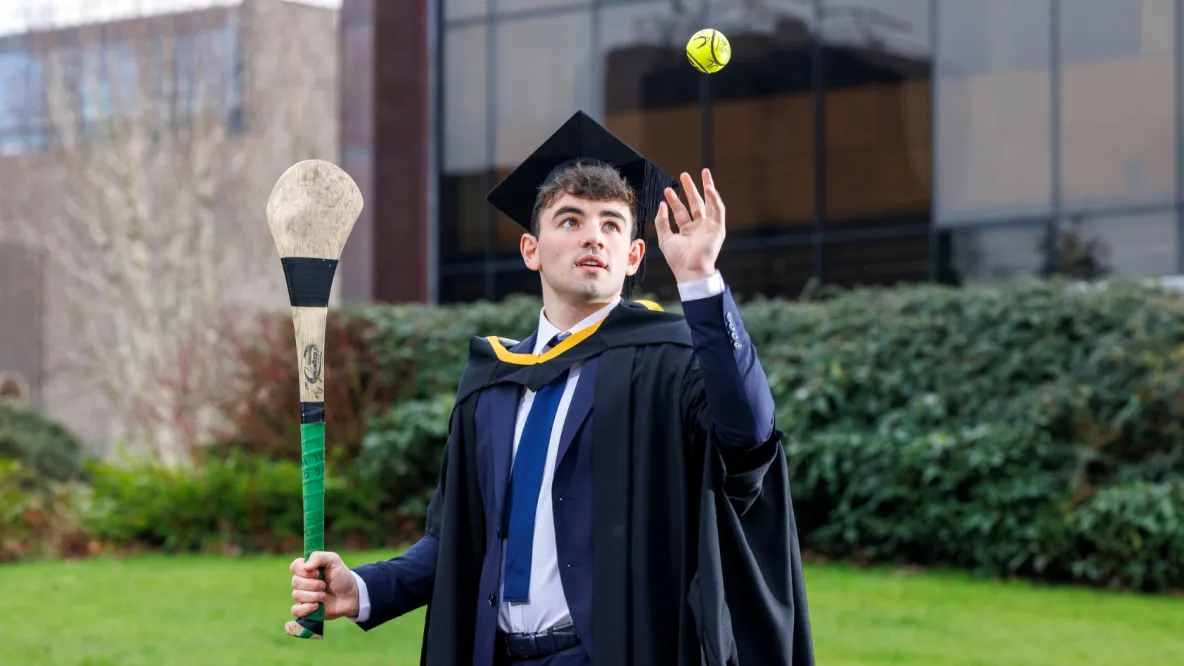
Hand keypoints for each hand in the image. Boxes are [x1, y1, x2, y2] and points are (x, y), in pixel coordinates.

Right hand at [290, 550, 359, 620]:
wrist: (350, 595)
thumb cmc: (341, 576)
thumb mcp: (334, 560)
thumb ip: (319, 557)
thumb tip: (306, 566)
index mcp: (307, 568)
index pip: (294, 566)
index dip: (303, 571)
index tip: (317, 573)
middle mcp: (302, 581)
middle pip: (295, 582)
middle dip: (312, 585)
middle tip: (324, 585)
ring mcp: (302, 596)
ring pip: (296, 595)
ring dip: (313, 596)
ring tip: (324, 596)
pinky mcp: (305, 609)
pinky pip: (296, 610)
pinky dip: (305, 608)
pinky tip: (316, 606)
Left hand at [655, 168, 725, 283]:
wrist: (690, 270)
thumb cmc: (677, 259)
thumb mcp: (665, 239)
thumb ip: (661, 222)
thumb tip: (661, 205)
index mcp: (687, 230)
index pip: (680, 211)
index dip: (674, 200)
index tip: (667, 190)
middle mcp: (699, 227)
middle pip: (695, 203)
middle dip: (690, 189)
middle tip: (684, 175)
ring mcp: (709, 227)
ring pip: (709, 202)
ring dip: (707, 187)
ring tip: (704, 172)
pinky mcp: (718, 228)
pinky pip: (718, 210)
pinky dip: (715, 198)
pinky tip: (709, 187)